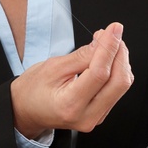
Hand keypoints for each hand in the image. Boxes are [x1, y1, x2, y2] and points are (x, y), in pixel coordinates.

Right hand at [10, 23, 132, 138]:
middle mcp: (86, 116)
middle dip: (119, 53)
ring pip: (121, 85)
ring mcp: (95, 118)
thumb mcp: (53, 67)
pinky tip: (105, 59)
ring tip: (105, 45)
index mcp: (70, 105)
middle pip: (119, 82)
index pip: (99, 73)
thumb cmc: (34, 90)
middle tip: (111, 35)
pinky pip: (116, 90)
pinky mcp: (101, 114)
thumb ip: (82, 55)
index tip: (114, 29)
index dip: (110, 47)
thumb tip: (104, 41)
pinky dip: (115, 70)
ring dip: (119, 60)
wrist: (27, 110)